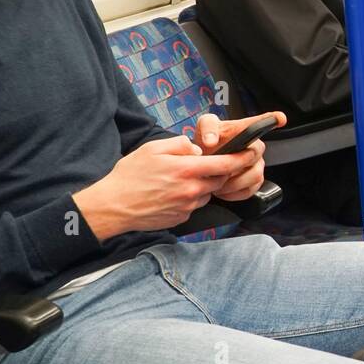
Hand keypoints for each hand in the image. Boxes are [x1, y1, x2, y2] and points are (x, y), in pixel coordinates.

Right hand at [73, 134, 265, 240]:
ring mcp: (187, 207)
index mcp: (186, 170)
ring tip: (178, 181)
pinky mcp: (181, 218)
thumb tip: (196, 149)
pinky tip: (170, 194)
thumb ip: (180, 144)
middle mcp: (191, 190)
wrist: (113, 206)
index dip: (240, 158)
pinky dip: (189, 198)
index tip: (250, 154)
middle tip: (202, 165)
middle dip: (218, 172)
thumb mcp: (152, 148)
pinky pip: (194, 205)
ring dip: (202, 186)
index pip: (225, 164)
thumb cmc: (130, 175)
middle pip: (219, 180)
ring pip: (207, 193)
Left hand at [194, 111, 285, 199]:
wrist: (205, 162)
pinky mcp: (255, 182)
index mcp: (244, 130)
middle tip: (215, 170)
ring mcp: (258, 165)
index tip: (280, 119)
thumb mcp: (203, 127)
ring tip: (217, 182)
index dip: (272, 119)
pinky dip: (233, 193)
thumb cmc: (208, 142)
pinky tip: (223, 189)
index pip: (261, 122)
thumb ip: (207, 128)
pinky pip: (250, 191)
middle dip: (233, 167)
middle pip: (254, 157)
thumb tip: (211, 140)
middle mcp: (256, 147)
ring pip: (254, 177)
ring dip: (232, 183)